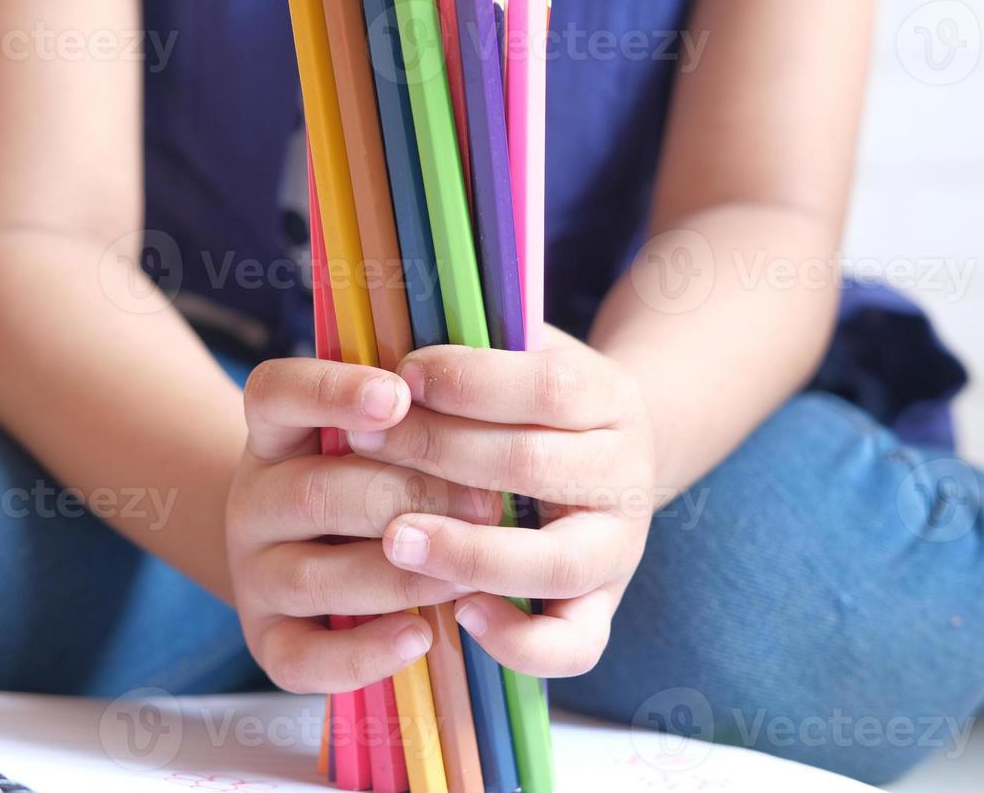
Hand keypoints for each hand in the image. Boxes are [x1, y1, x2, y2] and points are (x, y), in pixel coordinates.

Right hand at [226, 358, 499, 693]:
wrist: (329, 551)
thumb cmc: (389, 470)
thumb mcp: (395, 421)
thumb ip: (426, 391)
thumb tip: (487, 344)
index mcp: (278, 430)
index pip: (276, 393)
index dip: (331, 392)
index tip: (398, 394)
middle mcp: (254, 498)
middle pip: (313, 492)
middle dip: (408, 497)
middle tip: (489, 504)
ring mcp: (255, 573)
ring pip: (312, 576)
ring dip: (398, 575)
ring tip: (470, 573)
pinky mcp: (269, 642)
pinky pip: (302, 659)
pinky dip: (363, 653)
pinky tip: (421, 636)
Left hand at [347, 330, 657, 677]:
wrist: (609, 457)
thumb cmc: (534, 401)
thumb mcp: (524, 354)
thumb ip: (475, 345)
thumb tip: (388, 336)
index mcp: (611, 399)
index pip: (547, 387)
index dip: (469, 381)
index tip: (400, 375)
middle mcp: (626, 476)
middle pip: (534, 466)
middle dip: (438, 453)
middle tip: (358, 445)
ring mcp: (620, 549)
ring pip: (557, 564)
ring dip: (468, 552)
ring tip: (393, 540)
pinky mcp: (603, 609)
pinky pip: (574, 646)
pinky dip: (518, 640)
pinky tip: (459, 614)